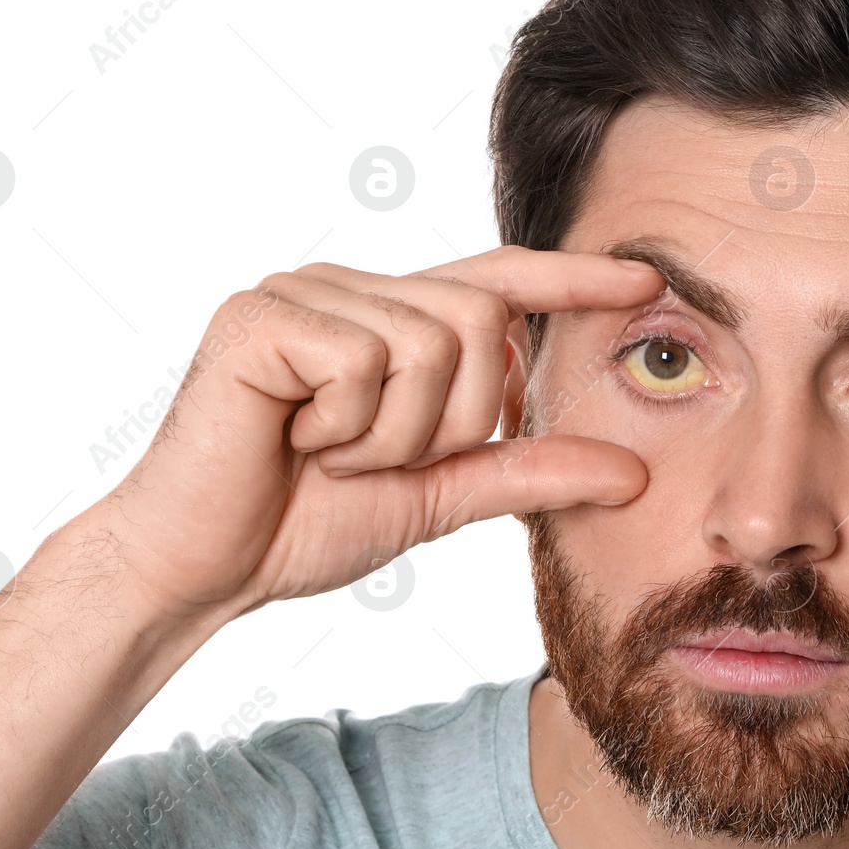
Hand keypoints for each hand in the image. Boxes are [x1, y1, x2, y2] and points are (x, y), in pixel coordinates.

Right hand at [64, 245, 666, 620]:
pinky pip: (363, 361)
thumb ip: (526, 471)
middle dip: (456, 419)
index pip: (498, 281)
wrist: (201, 568)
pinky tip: (294, 442)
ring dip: (395, 434)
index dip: (572, 279)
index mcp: (391, 320)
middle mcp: (351, 289)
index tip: (648, 282)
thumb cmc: (303, 522)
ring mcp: (302, 293)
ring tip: (330, 454)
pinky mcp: (259, 316)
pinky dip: (347, 427)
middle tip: (379, 461)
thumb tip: (634, 472)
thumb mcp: (436, 494)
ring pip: (429, 343)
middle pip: (481, 321)